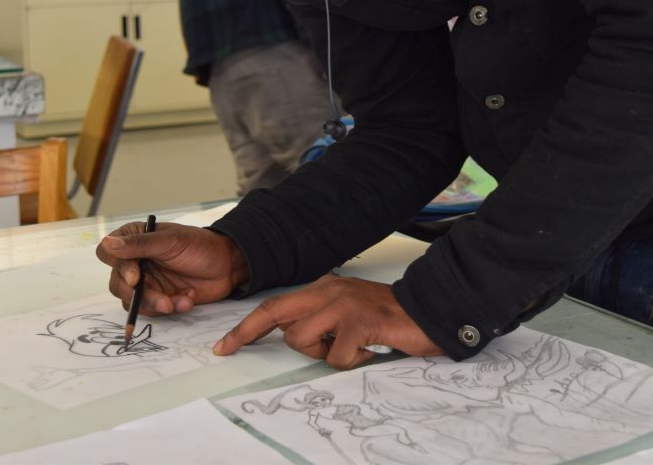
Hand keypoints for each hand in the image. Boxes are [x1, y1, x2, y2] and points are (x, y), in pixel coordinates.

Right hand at [97, 222, 248, 315]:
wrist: (228, 265)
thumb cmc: (200, 245)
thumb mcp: (170, 241)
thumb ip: (139, 244)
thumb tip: (107, 242)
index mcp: (135, 240)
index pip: (108, 254)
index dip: (118, 267)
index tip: (136, 277)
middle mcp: (136, 262)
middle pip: (117, 283)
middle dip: (137, 294)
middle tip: (159, 299)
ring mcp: (147, 282)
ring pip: (132, 301)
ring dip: (153, 304)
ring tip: (174, 303)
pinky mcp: (159, 298)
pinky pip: (152, 310)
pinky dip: (169, 308)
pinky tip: (187, 300)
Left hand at [213, 275, 444, 368]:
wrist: (429, 310)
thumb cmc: (386, 319)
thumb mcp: (346, 313)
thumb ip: (319, 320)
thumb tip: (291, 337)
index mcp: (322, 289)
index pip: (275, 306)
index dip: (246, 327)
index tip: (223, 345)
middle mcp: (327, 291)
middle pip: (277, 316)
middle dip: (259, 334)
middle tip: (251, 348)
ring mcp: (342, 305)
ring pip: (303, 340)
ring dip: (325, 354)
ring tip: (354, 346)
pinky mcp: (358, 323)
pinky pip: (335, 357)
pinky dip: (352, 362)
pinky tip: (370, 350)